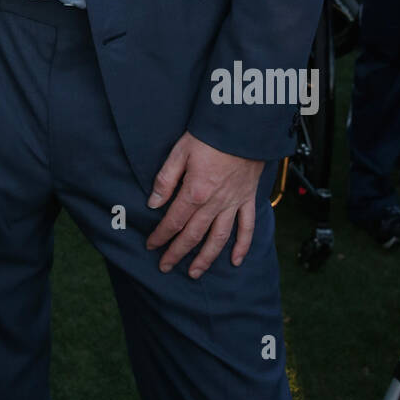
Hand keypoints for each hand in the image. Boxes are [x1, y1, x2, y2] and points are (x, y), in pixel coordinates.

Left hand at [145, 131, 263, 278]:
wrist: (243, 126)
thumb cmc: (210, 135)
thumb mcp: (180, 151)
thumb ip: (165, 179)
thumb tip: (153, 203)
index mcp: (195, 192)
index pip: (174, 221)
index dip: (161, 235)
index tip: (151, 245)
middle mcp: (215, 203)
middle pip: (193, 235)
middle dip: (177, 253)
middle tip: (165, 267)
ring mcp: (233, 203)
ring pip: (219, 238)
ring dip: (206, 258)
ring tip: (195, 273)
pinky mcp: (248, 198)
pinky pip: (247, 227)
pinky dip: (242, 246)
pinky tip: (235, 260)